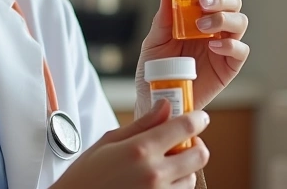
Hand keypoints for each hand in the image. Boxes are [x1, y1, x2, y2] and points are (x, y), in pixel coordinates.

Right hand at [53, 99, 209, 188]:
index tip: (200, 117)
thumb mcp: (109, 141)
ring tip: (166, 164)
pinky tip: (158, 180)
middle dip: (196, 145)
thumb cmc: (86, 174)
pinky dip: (175, 186)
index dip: (198, 118)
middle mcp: (154, 173)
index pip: (184, 127)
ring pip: (192, 178)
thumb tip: (165, 106)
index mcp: (140, 150)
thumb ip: (142, 124)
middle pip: (199, 155)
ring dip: (185, 168)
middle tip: (183, 141)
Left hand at [135, 0, 249, 114]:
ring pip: (240, 22)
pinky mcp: (229, 67)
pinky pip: (240, 51)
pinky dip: (231, 45)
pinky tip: (214, 46)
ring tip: (201, 26)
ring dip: (223, 18)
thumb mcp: (154, 41)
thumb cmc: (156, 68)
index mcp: (200, 14)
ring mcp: (224, 45)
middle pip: (234, 1)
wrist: (157, 98)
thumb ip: (162, 20)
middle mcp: (216, 26)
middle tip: (203, 2)